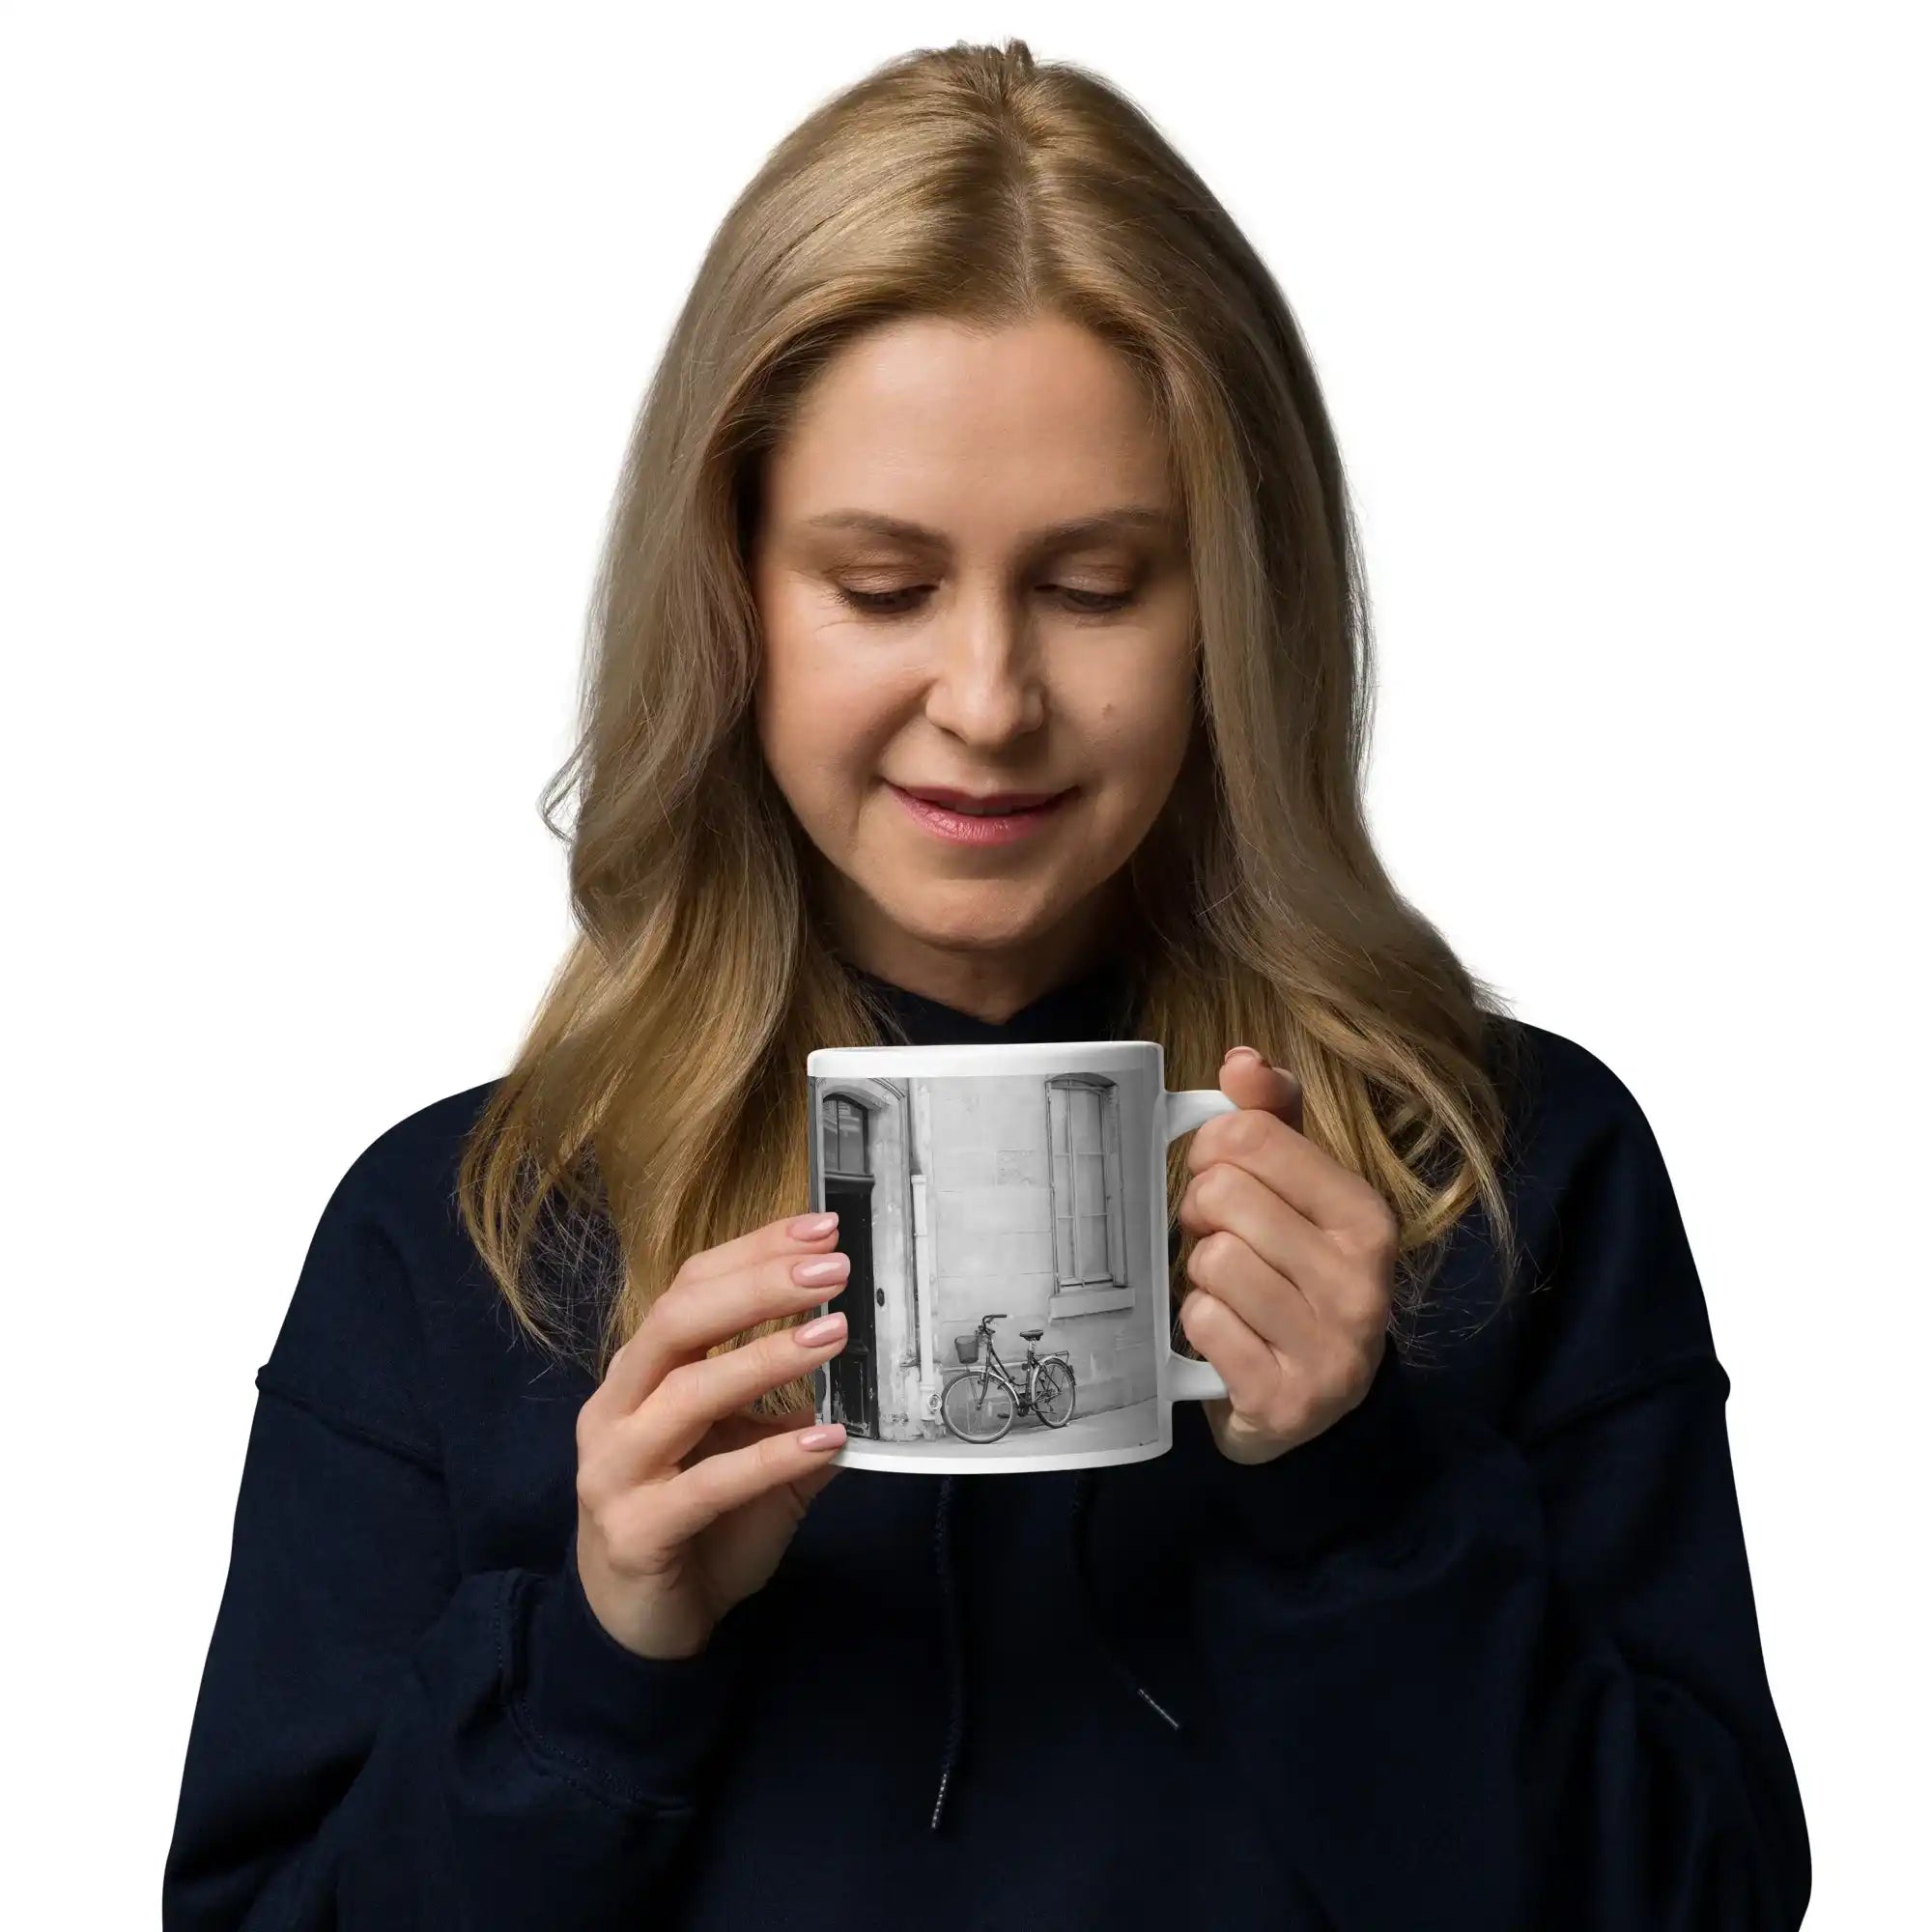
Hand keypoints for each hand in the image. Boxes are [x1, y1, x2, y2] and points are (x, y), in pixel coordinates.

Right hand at [572, 1211, 853, 1658]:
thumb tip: (871, 1357)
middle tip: (833, 1268)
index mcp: (642, 1373)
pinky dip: (770, 1457)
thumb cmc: (701, 1525)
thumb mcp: (753, 1453)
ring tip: (835, 1335)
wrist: (645, 1630)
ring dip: (767, 1359)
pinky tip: (826, 1440)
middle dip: (757, 1287)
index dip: (754, 1252)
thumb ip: (796, 1406)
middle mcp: (618, 1407)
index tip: (822, 1226)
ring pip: (688, 1395)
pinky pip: (708, 1486)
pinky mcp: (636, 1530)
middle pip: (678, 1322)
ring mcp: (616, 1469)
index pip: (690, 1288)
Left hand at [1176, 1048, 1396, 1465]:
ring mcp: (1329, 1350)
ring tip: (1224, 1290)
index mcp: (1366, 1219)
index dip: (1211, 1150)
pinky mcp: (1285, 1402)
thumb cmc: (1290, 1278)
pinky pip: (1203, 1324)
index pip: (1254, 1138)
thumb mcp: (1294, 1194)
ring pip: (1212, 1261)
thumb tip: (1242, 1060)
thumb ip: (1272, 1120)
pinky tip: (1225, 1336)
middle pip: (1224, 1196)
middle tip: (1214, 1238)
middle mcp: (1361, 1285)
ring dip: (1199, 1275)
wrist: (1306, 1405)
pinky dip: (1197, 1325)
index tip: (1216, 1176)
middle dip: (1200, 1214)